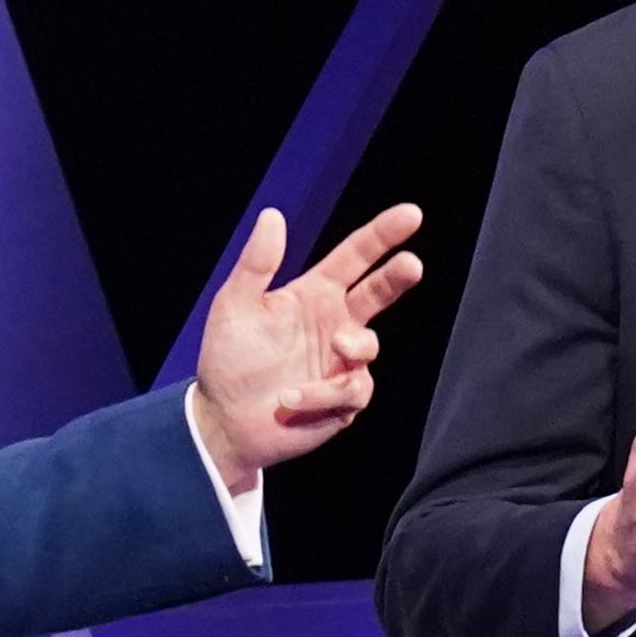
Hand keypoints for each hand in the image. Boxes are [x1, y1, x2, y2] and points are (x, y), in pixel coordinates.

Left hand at [192, 203, 424, 489]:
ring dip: (350, 349)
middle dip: (398, 277)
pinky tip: (288, 400)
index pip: (355, 257)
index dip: (383, 235)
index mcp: (315, 295)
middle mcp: (336, 324)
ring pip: (368, 347)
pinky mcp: (343, 401)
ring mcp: (342, 363)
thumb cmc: (228, 361)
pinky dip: (320, 395)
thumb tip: (272, 215)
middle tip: (411, 265)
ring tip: (327, 352)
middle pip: (379, 293)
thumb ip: (256, 263)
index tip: (411, 214)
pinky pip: (350, 391)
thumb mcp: (234, 305)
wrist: (224, 422)